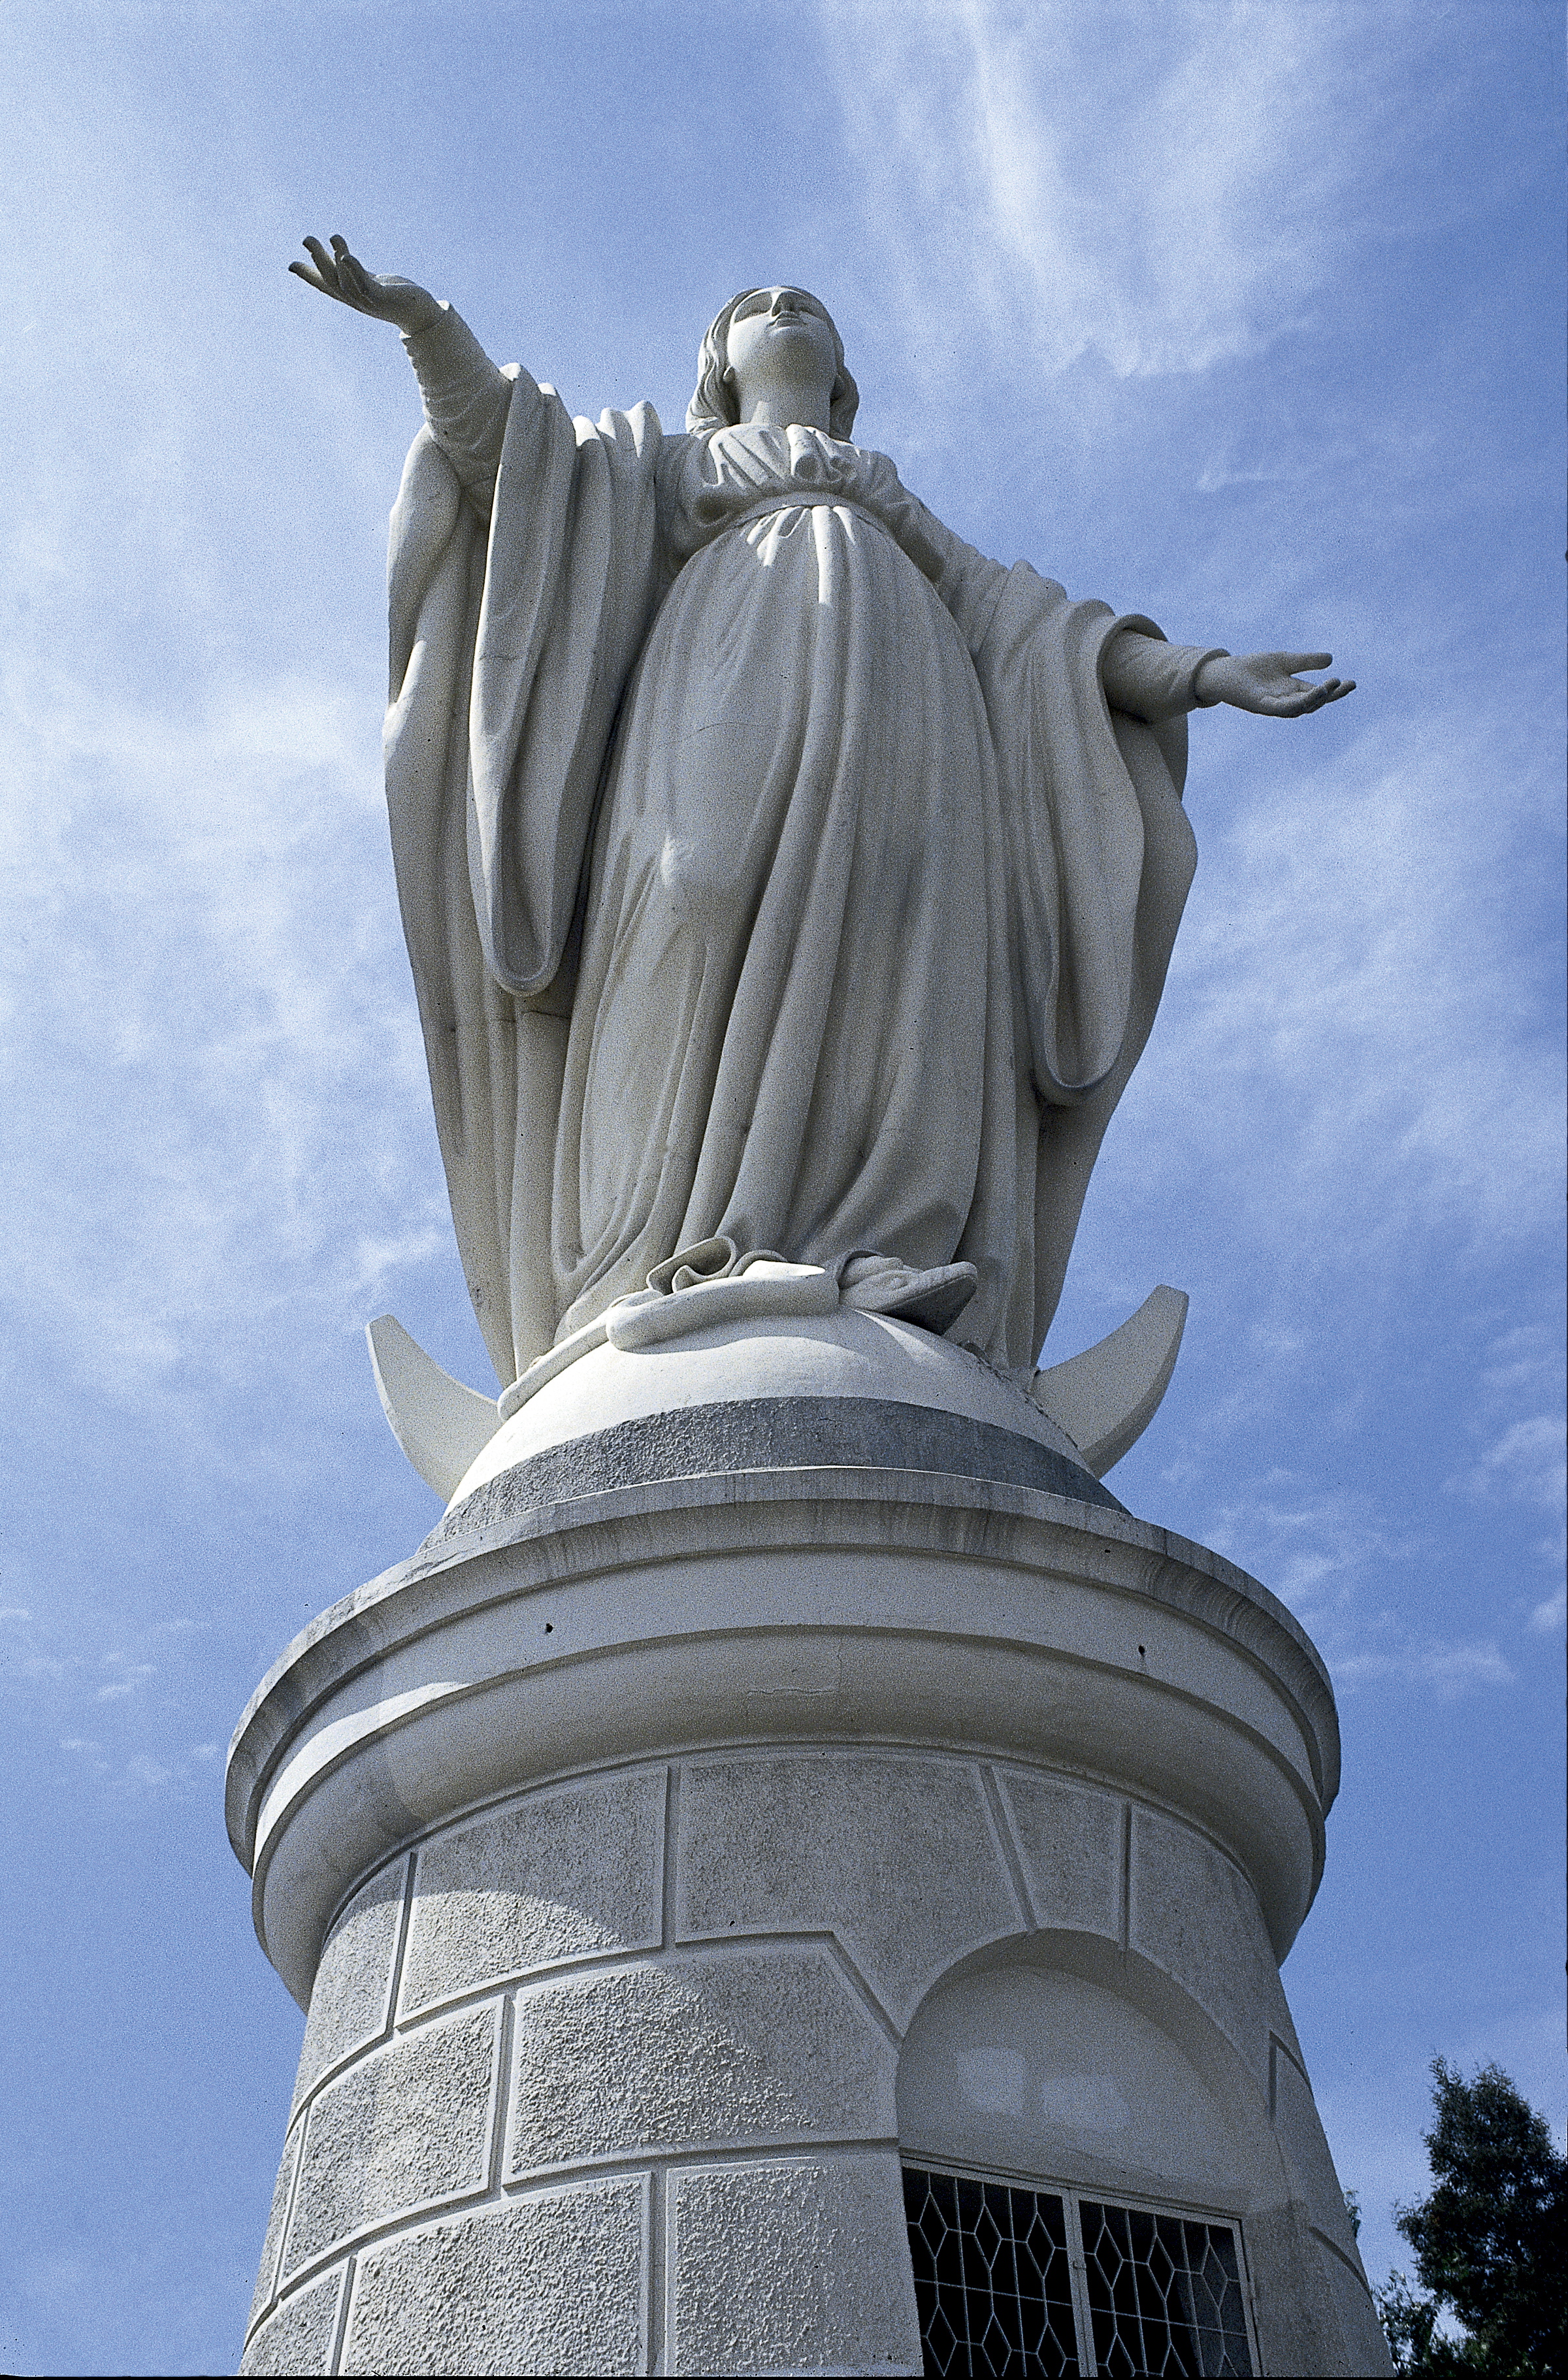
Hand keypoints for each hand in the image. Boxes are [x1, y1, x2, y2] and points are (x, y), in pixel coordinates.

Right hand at [289, 234, 440, 336]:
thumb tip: (341, 259)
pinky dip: (354, 270)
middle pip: (332, 281)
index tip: (291, 265)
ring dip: (336, 258)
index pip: (326, 286)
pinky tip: (347, 256)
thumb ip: (355, 272)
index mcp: (351, 295)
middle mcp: (356, 300)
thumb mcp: (371, 281)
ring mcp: (368, 301)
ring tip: (334, 237)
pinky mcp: (381, 298)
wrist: (420, 313)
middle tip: (307, 238)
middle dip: (318, 260)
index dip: (309, 276)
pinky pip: (364, 283)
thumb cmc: (395, 296)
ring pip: (345, 281)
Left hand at [1195, 651, 1355, 715]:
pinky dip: (1295, 704)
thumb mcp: (1285, 661)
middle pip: (1314, 702)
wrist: (1226, 672)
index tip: (1352, 683)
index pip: (1319, 693)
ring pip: (1300, 707)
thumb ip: (1306, 661)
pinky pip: (1281, 709)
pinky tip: (1306, 697)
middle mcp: (1287, 701)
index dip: (1335, 690)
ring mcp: (1275, 705)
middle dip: (1331, 695)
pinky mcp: (1262, 706)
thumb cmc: (1253, 668)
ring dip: (1316, 698)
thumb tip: (1330, 659)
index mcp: (1294, 691)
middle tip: (1345, 684)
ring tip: (1329, 686)